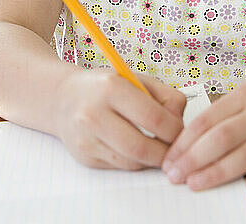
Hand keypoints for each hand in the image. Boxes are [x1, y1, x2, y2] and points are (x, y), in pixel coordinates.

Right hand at [55, 69, 186, 170]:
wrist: (65, 98)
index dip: (175, 130)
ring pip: (132, 162)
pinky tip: (138, 148)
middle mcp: (94, 113)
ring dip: (152, 160)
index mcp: (111, 88)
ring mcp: (86, 138)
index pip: (153, 118)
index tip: (181, 131)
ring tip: (158, 146)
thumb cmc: (106, 87)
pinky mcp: (84, 157)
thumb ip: (164, 96)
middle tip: (175, 148)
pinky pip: (120, 166)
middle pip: (142, 147)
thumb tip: (180, 122)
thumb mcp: (136, 79)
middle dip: (165, 152)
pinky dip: (136, 161)